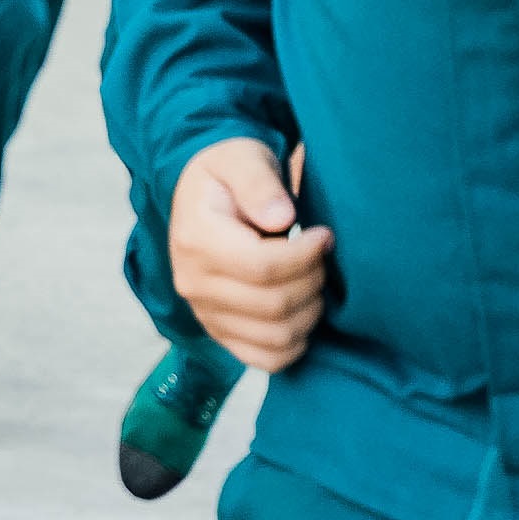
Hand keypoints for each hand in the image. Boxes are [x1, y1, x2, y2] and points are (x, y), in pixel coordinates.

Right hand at [169, 136, 328, 371]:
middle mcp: (193, 284)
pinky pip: (263, 359)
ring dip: (309, 313)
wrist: (202, 194)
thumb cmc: (229, 173)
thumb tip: (282, 217)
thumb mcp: (242, 160)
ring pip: (273, 337)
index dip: (305, 256)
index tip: (325, 235)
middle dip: (312, 281)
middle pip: (272, 305)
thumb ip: (260, 184)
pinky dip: (293, 346)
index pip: (262, 267)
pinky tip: (303, 314)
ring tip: (314, 281)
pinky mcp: (219, 332)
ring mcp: (204, 313)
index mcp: (197, 241)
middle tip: (323, 256)